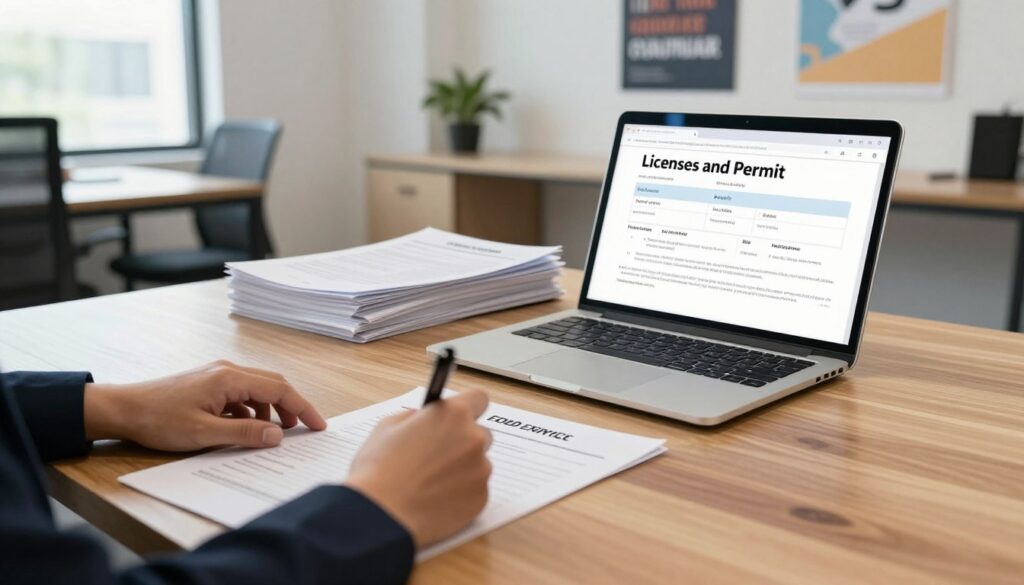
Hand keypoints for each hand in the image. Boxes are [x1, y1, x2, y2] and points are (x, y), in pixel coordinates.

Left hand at [83, 360, 326, 450]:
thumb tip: (277, 435)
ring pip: (257, 389)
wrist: (123, 409)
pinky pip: (241, 394)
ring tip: (273, 434)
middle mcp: (227, 370)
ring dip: (271, 410)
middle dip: (292, 407)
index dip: (302, 408)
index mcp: (230, 378)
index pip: (279, 390)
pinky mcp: (208, 384)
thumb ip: (244, 434)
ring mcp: (217, 375)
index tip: (318, 425)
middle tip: (304, 430)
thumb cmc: (159, 420)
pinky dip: (252, 410)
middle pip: (273, 384)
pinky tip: (245, 428)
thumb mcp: (203, 433)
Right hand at [345, 389, 491, 547]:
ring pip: (478, 464)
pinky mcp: (480, 499)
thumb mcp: (388, 427)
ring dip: (462, 469)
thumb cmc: (378, 471)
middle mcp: (473, 439)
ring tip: (431, 482)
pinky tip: (435, 499)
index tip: (458, 416)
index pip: (479, 398)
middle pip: (480, 434)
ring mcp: (480, 471)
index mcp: (452, 415)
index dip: (467, 407)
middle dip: (463, 441)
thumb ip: (416, 417)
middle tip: (437, 455)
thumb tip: (426, 418)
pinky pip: (476, 490)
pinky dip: (461, 493)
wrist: (381, 517)